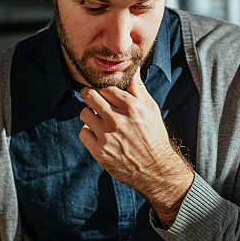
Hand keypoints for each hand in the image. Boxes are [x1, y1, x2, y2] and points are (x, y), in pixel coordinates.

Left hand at [78, 73, 193, 225]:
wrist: (155, 169)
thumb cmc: (154, 137)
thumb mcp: (151, 109)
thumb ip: (138, 89)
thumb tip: (131, 71)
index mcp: (131, 107)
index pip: (105, 88)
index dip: (104, 90)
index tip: (104, 94)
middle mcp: (117, 120)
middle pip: (89, 96)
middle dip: (89, 95)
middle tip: (92, 99)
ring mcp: (107, 136)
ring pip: (84, 113)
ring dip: (89, 114)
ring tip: (98, 119)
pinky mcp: (100, 151)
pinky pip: (83, 132)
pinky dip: (89, 132)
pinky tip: (98, 134)